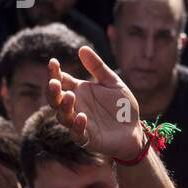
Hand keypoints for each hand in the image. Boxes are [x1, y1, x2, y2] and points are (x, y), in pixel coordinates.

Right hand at [49, 46, 145, 160]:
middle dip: (52, 91)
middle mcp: (75, 106)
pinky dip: (77, 126)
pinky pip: (77, 134)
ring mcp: (78, 123)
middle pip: (55, 99)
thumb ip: (98, 68)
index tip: (53, 62)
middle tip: (53, 82)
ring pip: (62, 116)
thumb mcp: (113, 83)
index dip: (54, 72)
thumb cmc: (122, 106)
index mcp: (78, 91)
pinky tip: (82, 117)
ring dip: (64, 106)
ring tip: (70, 96)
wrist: (134, 130)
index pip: (61, 80)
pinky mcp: (87, 138)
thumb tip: (82, 48)